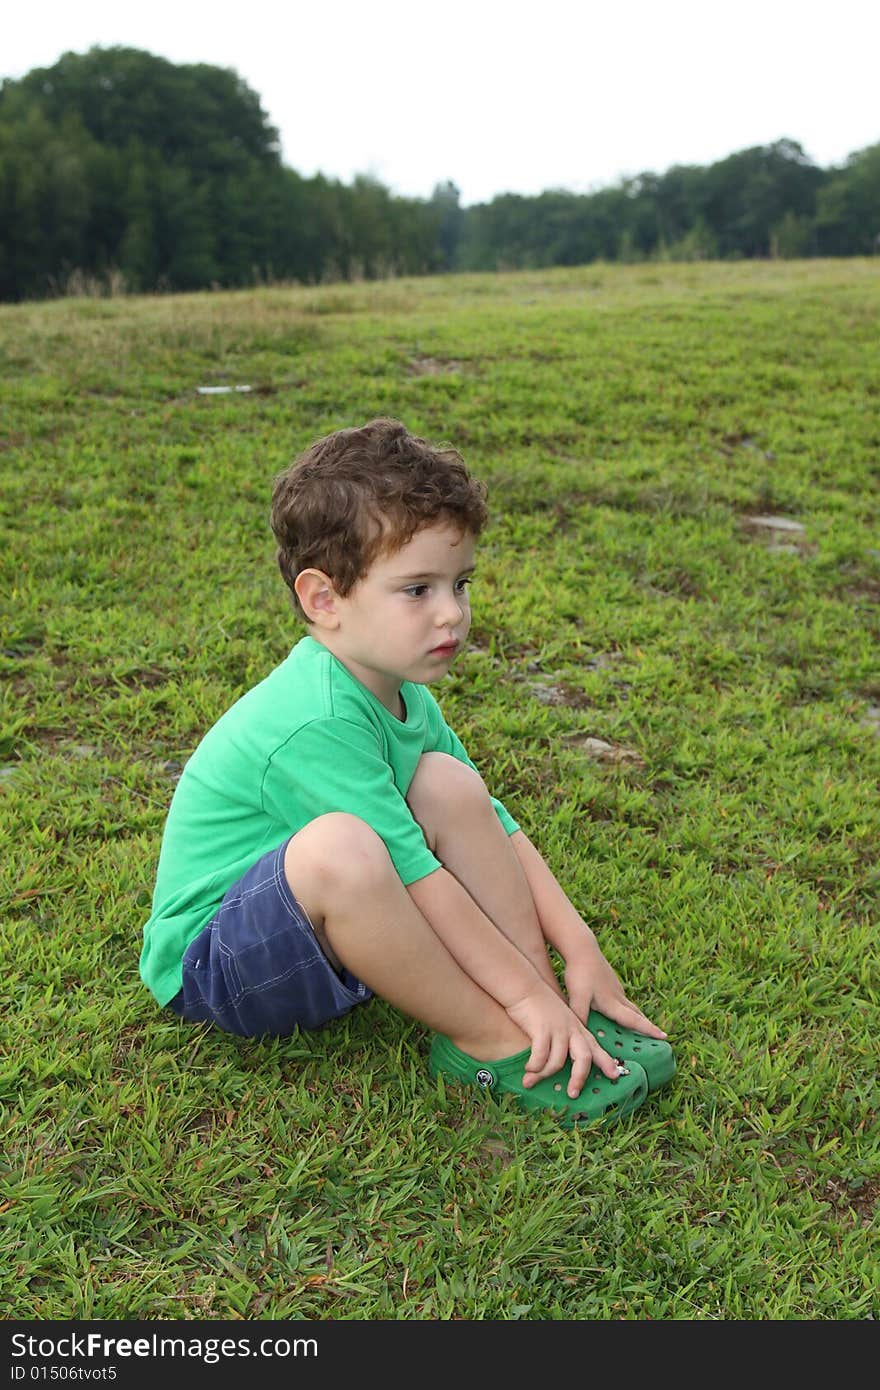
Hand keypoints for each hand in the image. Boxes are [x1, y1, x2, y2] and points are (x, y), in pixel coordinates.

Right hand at [503, 980, 621, 1097]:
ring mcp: (558, 1029)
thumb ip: (564, 1037)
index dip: (606, 1062)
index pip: (595, 1048)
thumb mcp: (559, 1020)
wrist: (525, 987)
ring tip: (530, 1081)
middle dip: (579, 1078)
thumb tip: (561, 1061)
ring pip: (557, 1062)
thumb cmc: (540, 1006)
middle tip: (573, 1094)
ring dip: (543, 1075)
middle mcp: (572, 1029)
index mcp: (577, 1029)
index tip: (615, 1075)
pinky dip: (534, 1066)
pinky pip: (540, 1056)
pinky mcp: (542, 1030)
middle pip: (584, 1058)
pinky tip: (527, 1069)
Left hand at [563, 937, 667, 1039]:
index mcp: (613, 1003)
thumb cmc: (581, 972)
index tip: (665, 1036)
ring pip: (629, 1006)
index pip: (634, 1020)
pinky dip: (624, 1009)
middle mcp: (618, 997)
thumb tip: (582, 1035)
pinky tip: (617, 1010)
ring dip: (637, 1017)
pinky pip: (620, 999)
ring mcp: (615, 988)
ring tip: (640, 1027)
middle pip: (636, 1014)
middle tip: (659, 1036)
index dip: (649, 1030)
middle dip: (647, 1026)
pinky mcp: (610, 982)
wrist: (581, 947)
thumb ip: (580, 1016)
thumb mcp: (577, 997)